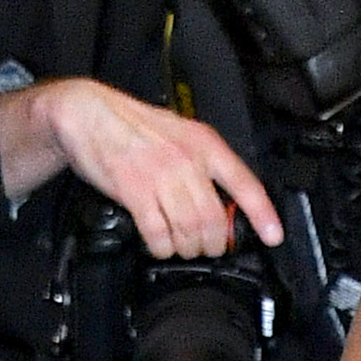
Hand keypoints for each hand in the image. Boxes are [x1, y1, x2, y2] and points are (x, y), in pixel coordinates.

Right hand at [25, 80, 283, 260]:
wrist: (87, 113)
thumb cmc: (134, 126)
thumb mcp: (180, 133)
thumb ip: (203, 162)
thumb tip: (224, 200)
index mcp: (204, 144)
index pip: (245, 183)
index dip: (263, 215)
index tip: (274, 237)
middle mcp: (187, 161)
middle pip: (215, 220)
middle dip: (213, 243)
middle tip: (205, 247)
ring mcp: (160, 177)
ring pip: (189, 231)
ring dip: (187, 248)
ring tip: (181, 246)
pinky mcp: (134, 192)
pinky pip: (159, 234)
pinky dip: (161, 247)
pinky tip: (159, 244)